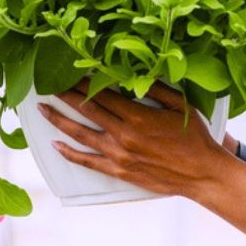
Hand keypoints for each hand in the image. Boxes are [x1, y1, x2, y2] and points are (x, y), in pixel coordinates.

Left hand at [38, 79, 231, 197]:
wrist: (202, 173)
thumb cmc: (195, 137)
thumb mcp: (181, 106)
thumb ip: (157, 88)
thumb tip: (137, 73)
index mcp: (138, 116)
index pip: (102, 93)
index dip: (84, 82)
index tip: (70, 72)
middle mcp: (124, 135)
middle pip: (87, 110)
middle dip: (66, 96)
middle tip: (49, 85)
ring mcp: (119, 155)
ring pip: (81, 135)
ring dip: (59, 121)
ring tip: (43, 110)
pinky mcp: (119, 172)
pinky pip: (88, 162)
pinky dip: (70, 153)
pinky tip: (56, 145)